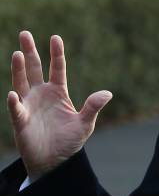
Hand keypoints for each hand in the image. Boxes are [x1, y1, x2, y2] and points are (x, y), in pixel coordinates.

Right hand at [7, 31, 111, 180]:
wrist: (55, 161)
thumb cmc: (69, 141)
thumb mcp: (85, 123)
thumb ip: (93, 107)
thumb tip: (107, 93)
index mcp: (58, 93)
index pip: (57, 69)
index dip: (56, 54)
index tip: (55, 37)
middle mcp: (41, 95)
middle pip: (34, 69)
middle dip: (30, 52)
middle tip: (25, 33)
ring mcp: (29, 106)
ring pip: (21, 82)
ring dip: (18, 69)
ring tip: (17, 53)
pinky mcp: (21, 120)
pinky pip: (16, 109)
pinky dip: (15, 102)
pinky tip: (14, 94)